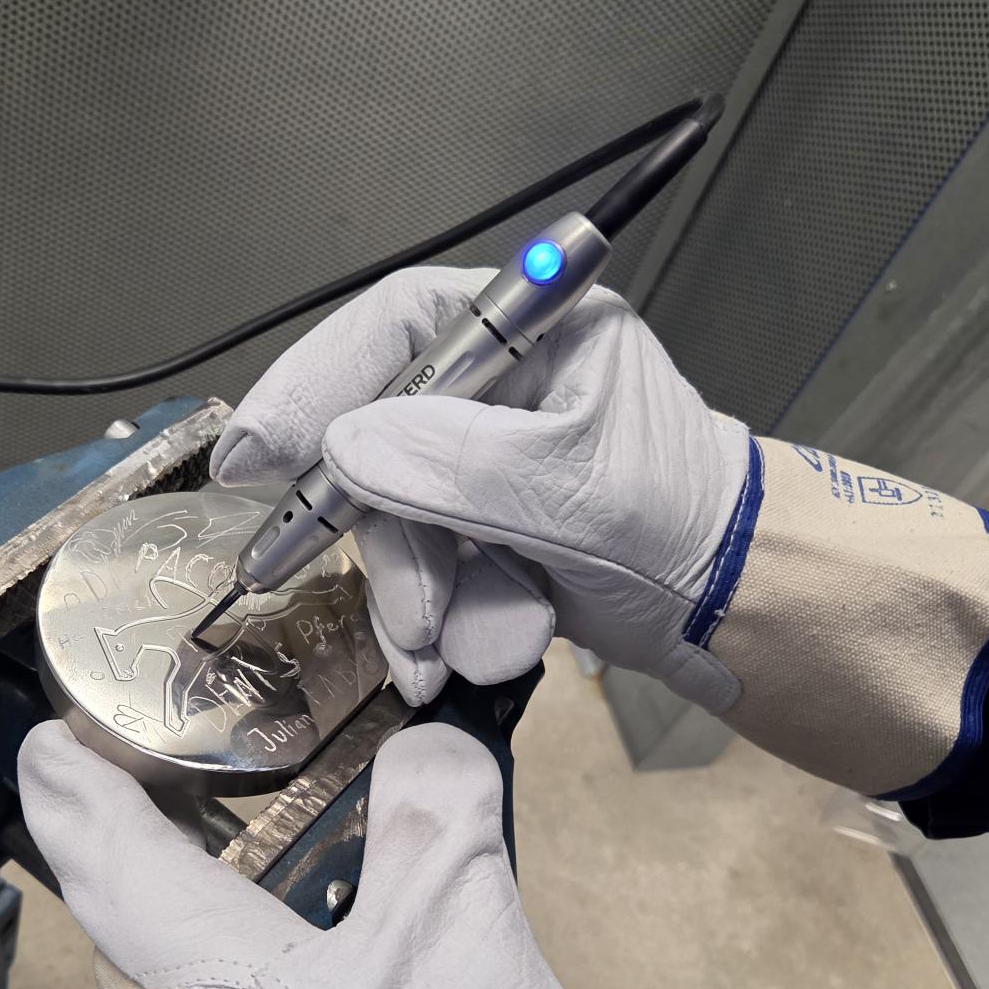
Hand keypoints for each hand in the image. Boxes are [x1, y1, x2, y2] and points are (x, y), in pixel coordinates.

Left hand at [18, 716, 610, 988]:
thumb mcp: (455, 914)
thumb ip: (432, 807)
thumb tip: (426, 748)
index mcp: (204, 975)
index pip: (105, 862)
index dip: (72, 795)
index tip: (48, 746)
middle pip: (120, 928)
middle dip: (108, 850)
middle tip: (116, 784)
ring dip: (166, 918)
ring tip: (193, 860)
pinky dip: (226, 981)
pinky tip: (281, 969)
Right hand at [210, 269, 749, 708]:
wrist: (735, 612)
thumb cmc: (683, 523)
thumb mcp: (573, 489)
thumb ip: (456, 464)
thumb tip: (342, 449)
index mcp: (534, 330)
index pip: (396, 328)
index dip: (312, 383)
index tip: (254, 457)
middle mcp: (499, 387)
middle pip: (379, 439)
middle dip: (383, 537)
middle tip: (386, 606)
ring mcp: (482, 465)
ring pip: (393, 521)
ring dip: (416, 597)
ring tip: (455, 651)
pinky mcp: (479, 532)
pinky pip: (420, 569)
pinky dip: (436, 622)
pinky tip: (463, 659)